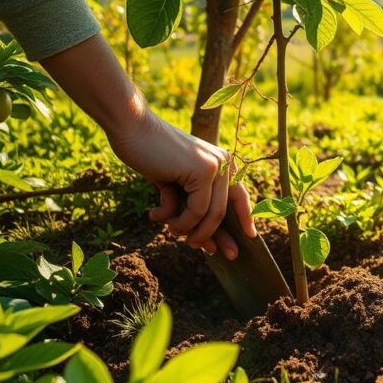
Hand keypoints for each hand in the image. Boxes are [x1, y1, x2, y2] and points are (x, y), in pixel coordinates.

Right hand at [38, 36, 255, 258]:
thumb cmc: (150, 156)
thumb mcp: (175, 185)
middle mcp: (223, 163)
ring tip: (170, 230)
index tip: (250, 237)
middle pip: (223, 212)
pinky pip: (196, 211)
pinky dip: (178, 221)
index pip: (239, 196)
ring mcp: (215, 166)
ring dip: (188, 230)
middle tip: (213, 253)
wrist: (132, 129)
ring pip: (211, 216)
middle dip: (214, 236)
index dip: (245, 218)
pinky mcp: (203, 171)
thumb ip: (190, 207)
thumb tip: (204, 243)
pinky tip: (156, 215)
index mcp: (220, 163)